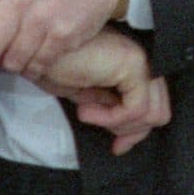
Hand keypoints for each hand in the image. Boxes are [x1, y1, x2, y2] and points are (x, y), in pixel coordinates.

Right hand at [38, 28, 172, 154]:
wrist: (33, 47)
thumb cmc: (54, 67)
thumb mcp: (87, 96)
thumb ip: (111, 110)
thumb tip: (127, 136)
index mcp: (133, 66)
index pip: (154, 105)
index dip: (137, 131)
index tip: (117, 147)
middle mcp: (142, 60)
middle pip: (160, 111)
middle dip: (132, 133)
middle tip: (109, 140)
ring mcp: (140, 59)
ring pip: (153, 114)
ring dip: (118, 125)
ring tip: (86, 113)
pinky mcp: (133, 63)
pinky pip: (136, 109)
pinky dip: (110, 119)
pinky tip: (84, 110)